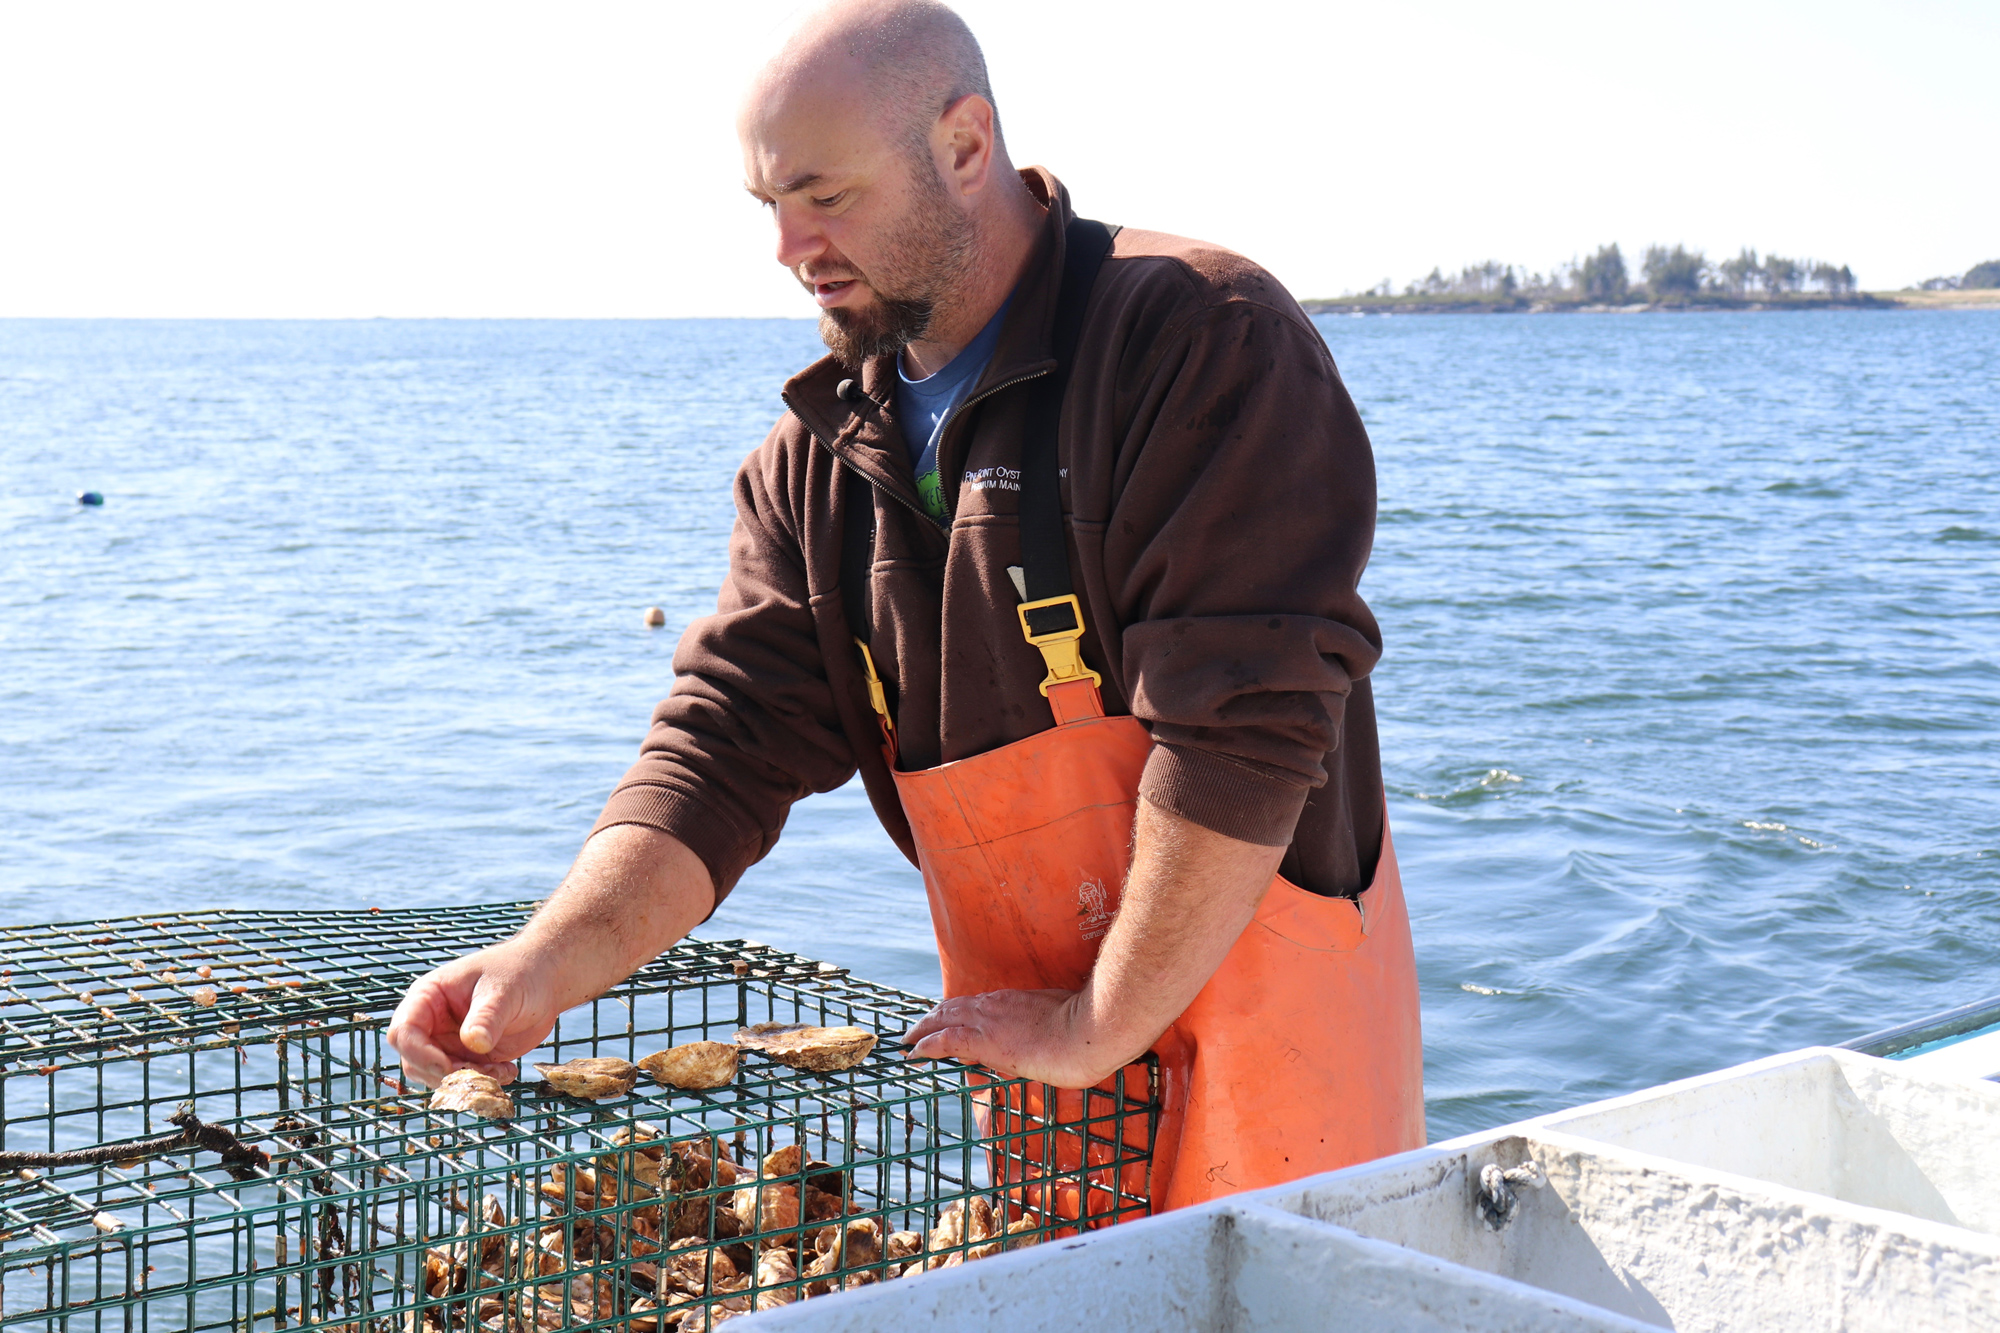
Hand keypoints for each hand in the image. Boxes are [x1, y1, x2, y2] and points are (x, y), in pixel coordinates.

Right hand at [386, 940, 561, 1088]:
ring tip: (501, 1070)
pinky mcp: (468, 1058)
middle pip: (415, 1061)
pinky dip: (483, 1084)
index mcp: (428, 997)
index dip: (420, 1054)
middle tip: (480, 1072)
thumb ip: (486, 1017)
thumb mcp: (502, 991)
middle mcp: (432, 1023)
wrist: (544, 982)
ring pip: (438, 1076)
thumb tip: (473, 1043)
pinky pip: (464, 1081)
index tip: (448, 1066)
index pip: (403, 1032)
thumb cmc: (519, 973)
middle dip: (445, 1073)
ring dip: (466, 1082)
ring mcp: (448, 1042)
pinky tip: (508, 1070)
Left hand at [900, 988, 1139, 1088]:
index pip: (979, 1004)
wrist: (1089, 1032)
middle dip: (934, 1017)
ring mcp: (989, 1021)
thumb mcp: (1065, 1019)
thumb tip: (1055, 1035)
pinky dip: (925, 1045)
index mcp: (1016, 1001)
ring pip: (944, 1018)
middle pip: (955, 1007)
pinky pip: (945, 1040)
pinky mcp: (985, 1041)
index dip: (960, 1011)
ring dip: (924, 1029)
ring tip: (908, 1039)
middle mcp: (997, 1005)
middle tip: (917, 1028)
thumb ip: (1052, 1024)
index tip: (951, 1019)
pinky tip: (912, 1053)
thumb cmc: (1087, 1030)